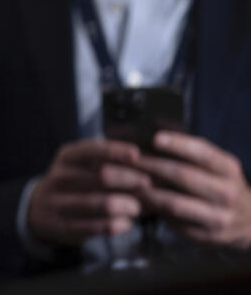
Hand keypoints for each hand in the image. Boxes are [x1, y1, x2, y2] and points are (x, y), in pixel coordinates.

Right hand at [27, 137, 150, 245]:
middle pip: (101, 176)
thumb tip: (140, 158)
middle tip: (146, 184)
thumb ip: (105, 159)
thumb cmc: (73, 181)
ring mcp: (59, 203)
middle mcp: (59, 177)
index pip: (91, 150)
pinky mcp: (63, 226)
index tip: (136, 154)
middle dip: (128, 179)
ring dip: (125, 205)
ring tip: (137, 207)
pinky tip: (126, 223)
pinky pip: (95, 227)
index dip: (114, 151)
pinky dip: (115, 225)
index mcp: (66, 157)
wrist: (38, 209)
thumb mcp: (79, 164)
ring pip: (100, 203)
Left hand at [135, 131, 250, 247]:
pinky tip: (138, 201)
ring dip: (147, 191)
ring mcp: (220, 217)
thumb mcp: (214, 163)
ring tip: (127, 181)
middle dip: (152, 166)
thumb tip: (152, 130)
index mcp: (228, 168)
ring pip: (175, 203)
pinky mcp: (207, 235)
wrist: (247, 220)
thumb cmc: (218, 182)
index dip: (178, 144)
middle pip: (184, 176)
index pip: (203, 153)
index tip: (155, 138)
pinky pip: (174, 222)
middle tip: (129, 159)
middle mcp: (228, 193)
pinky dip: (154, 210)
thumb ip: (189, 151)